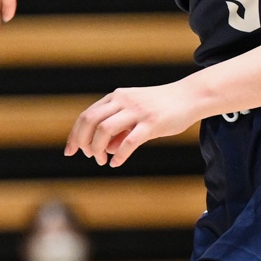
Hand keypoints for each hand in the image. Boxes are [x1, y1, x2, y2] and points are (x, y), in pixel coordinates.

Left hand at [66, 82, 206, 168]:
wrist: (190, 97)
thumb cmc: (162, 107)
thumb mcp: (136, 113)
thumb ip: (120, 128)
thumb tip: (106, 149)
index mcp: (117, 97)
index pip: (86, 115)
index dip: (75, 134)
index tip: (70, 151)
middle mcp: (123, 101)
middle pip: (91, 121)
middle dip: (83, 142)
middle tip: (88, 157)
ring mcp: (137, 111)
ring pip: (105, 130)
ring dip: (98, 149)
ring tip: (102, 160)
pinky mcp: (152, 123)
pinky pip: (129, 142)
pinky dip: (119, 155)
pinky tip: (116, 163)